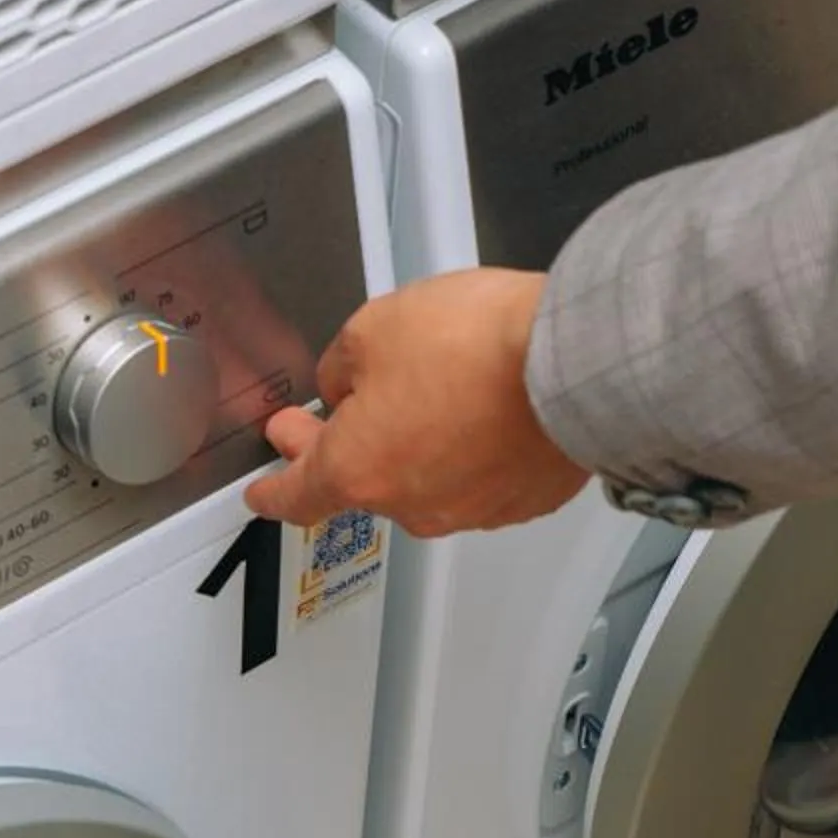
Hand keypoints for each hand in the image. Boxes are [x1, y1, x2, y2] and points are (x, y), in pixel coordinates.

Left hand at [244, 270, 589, 539]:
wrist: (574, 360)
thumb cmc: (478, 346)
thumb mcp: (372, 328)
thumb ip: (341, 365)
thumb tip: (347, 382)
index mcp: (356, 471)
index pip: (295, 499)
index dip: (272, 491)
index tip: (263, 492)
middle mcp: (412, 505)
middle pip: (360, 482)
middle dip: (343, 445)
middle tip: (337, 412)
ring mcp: (472, 509)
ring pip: (423, 480)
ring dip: (416, 442)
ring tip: (434, 386)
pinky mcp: (523, 501)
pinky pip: (478, 479)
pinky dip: (470, 450)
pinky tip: (480, 408)